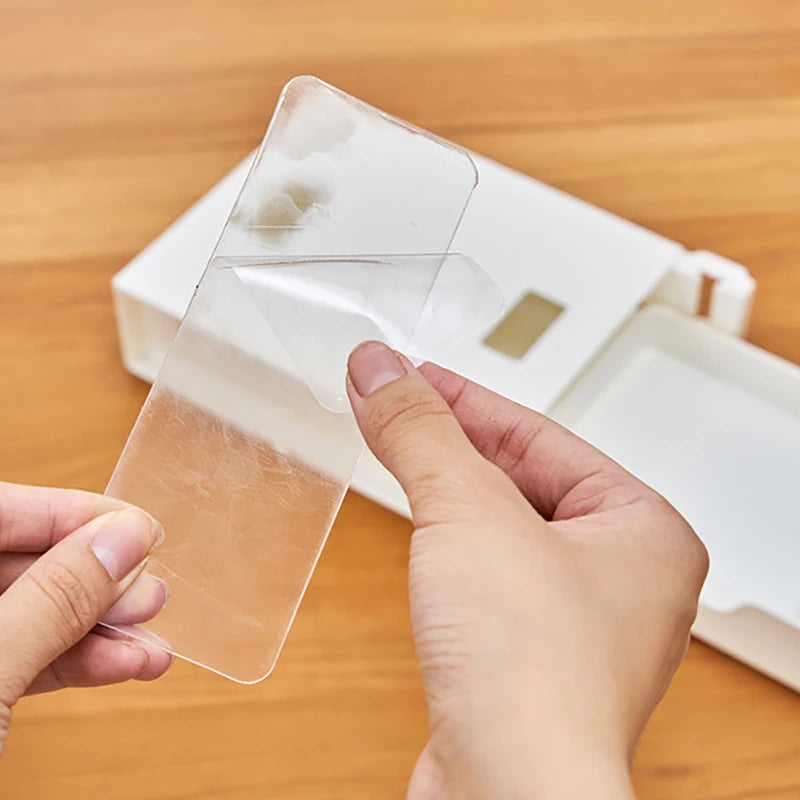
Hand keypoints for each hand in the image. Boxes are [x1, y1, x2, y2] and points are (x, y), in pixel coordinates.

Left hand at [0, 482, 171, 755]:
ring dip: (96, 628)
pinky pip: (21, 662)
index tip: (132, 526)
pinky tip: (127, 665)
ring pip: (24, 617)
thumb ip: (53, 600)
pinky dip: (77, 665)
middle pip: (12, 565)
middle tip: (148, 589)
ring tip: (151, 639)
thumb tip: (121, 538)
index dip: (63, 513)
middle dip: (90, 579)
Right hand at [346, 342, 707, 799]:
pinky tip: (419, 527)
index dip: (467, 396)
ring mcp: (573, 620)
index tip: (412, 371)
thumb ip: (423, 433)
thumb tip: (381, 370)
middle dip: (452, 437)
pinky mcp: (526, 657)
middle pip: (521, 475)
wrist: (508, 797)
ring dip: (446, 485)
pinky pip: (485, 572)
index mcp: (644, 530)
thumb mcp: (468, 512)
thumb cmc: (534, 673)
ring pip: (500, 525)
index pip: (541, 434)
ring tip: (399, 447)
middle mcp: (619, 576)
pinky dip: (447, 541)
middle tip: (394, 399)